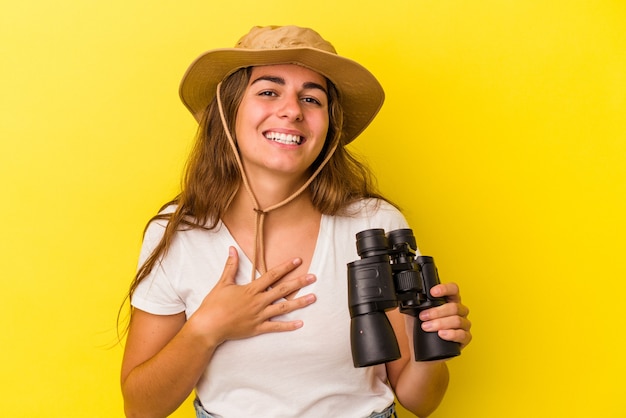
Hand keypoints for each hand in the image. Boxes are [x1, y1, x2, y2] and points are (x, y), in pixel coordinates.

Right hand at [188, 246, 316, 345]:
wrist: (208, 326)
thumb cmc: (214, 304)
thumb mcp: (223, 283)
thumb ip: (231, 266)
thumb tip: (232, 249)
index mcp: (251, 289)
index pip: (272, 275)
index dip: (286, 267)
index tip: (298, 261)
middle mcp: (258, 301)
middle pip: (282, 289)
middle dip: (299, 282)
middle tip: (313, 277)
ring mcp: (259, 315)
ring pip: (283, 307)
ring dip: (300, 302)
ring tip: (313, 298)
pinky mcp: (257, 328)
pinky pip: (276, 326)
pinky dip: (288, 326)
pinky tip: (300, 323)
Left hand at [418, 282, 471, 348]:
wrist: (423, 352)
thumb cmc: (421, 331)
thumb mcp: (414, 315)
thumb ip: (414, 305)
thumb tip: (406, 298)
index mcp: (450, 301)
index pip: (453, 289)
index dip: (445, 289)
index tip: (433, 292)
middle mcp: (459, 312)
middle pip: (454, 307)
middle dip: (436, 312)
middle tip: (423, 317)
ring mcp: (464, 325)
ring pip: (457, 320)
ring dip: (440, 323)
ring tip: (427, 327)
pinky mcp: (465, 339)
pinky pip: (462, 335)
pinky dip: (450, 334)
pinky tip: (441, 334)